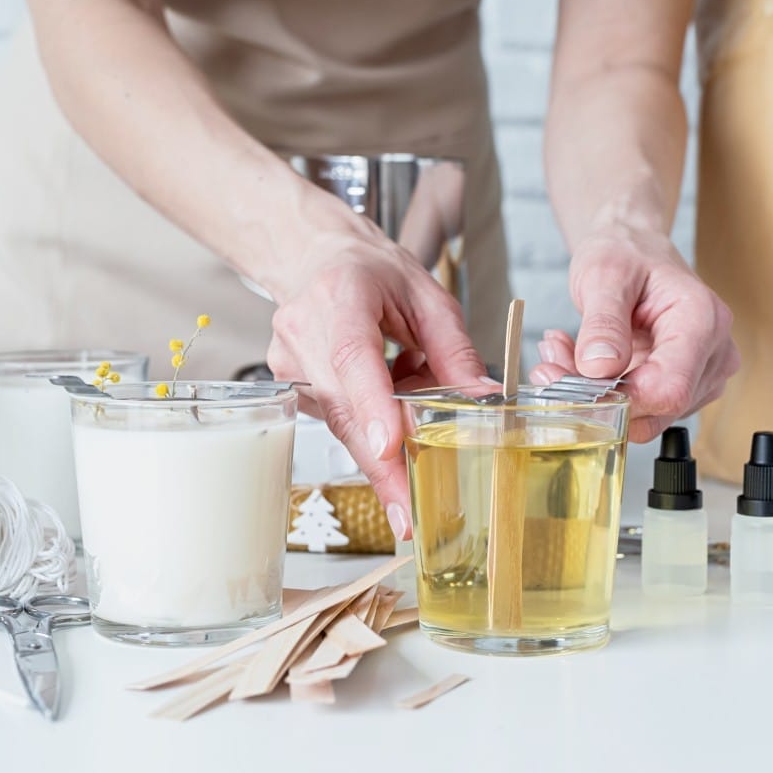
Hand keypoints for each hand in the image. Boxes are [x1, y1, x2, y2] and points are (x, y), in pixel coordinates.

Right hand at [264, 195, 487, 539]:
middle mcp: (304, 334)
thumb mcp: (427, 296)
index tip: (391, 446)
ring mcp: (291, 365)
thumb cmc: (371, 272)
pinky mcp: (293, 387)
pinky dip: (370, 429)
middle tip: (410, 514)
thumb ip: (455, 348)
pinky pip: (338, 421)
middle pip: (345, 409)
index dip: (372, 405)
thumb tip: (482, 398)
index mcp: (341, 299)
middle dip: (381, 466)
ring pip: (342, 424)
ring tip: (417, 468)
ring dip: (384, 447)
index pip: (354, 359)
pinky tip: (391, 428)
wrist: (317, 258)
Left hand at [530, 225, 738, 442]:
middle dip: (596, 395)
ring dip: (592, 394)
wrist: (635, 249)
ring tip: (562, 352)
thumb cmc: (626, 253)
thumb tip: (599, 368)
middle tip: (550, 363)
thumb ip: (603, 322)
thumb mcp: (604, 275)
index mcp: (702, 320)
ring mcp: (701, 376)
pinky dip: (600, 393)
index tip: (571, 379)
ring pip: (644, 414)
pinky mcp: (682, 388)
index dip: (620, 398)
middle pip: (657, 406)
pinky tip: (578, 362)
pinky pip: (639, 408)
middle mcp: (712, 354)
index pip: (670, 389)